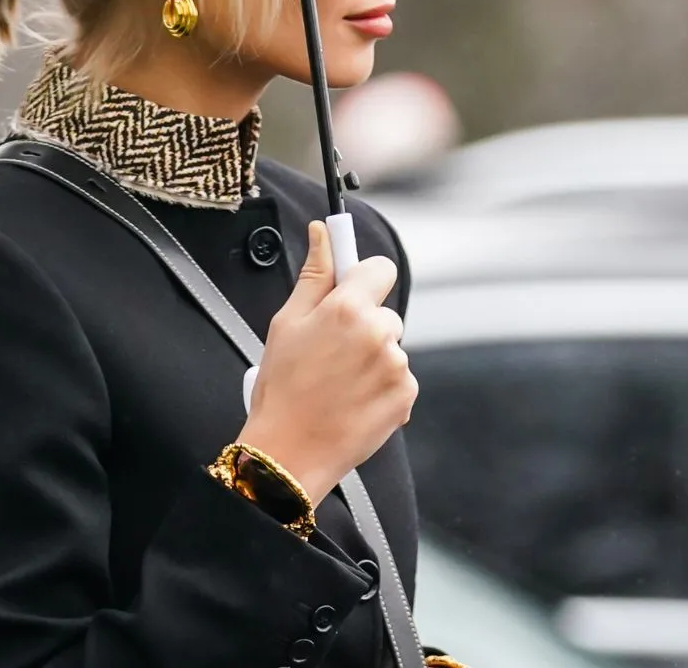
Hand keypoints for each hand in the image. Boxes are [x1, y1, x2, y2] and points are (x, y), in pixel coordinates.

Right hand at [236, 220, 415, 502]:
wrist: (289, 453)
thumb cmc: (281, 389)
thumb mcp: (287, 323)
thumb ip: (314, 274)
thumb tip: (323, 234)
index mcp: (348, 309)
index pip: (379, 268)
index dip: (363, 279)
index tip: (350, 293)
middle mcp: (379, 333)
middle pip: (384, 312)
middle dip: (363, 325)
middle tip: (330, 352)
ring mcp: (396, 366)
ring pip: (390, 347)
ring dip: (371, 358)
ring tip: (338, 383)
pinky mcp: (406, 395)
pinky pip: (398, 378)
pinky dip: (380, 387)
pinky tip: (352, 400)